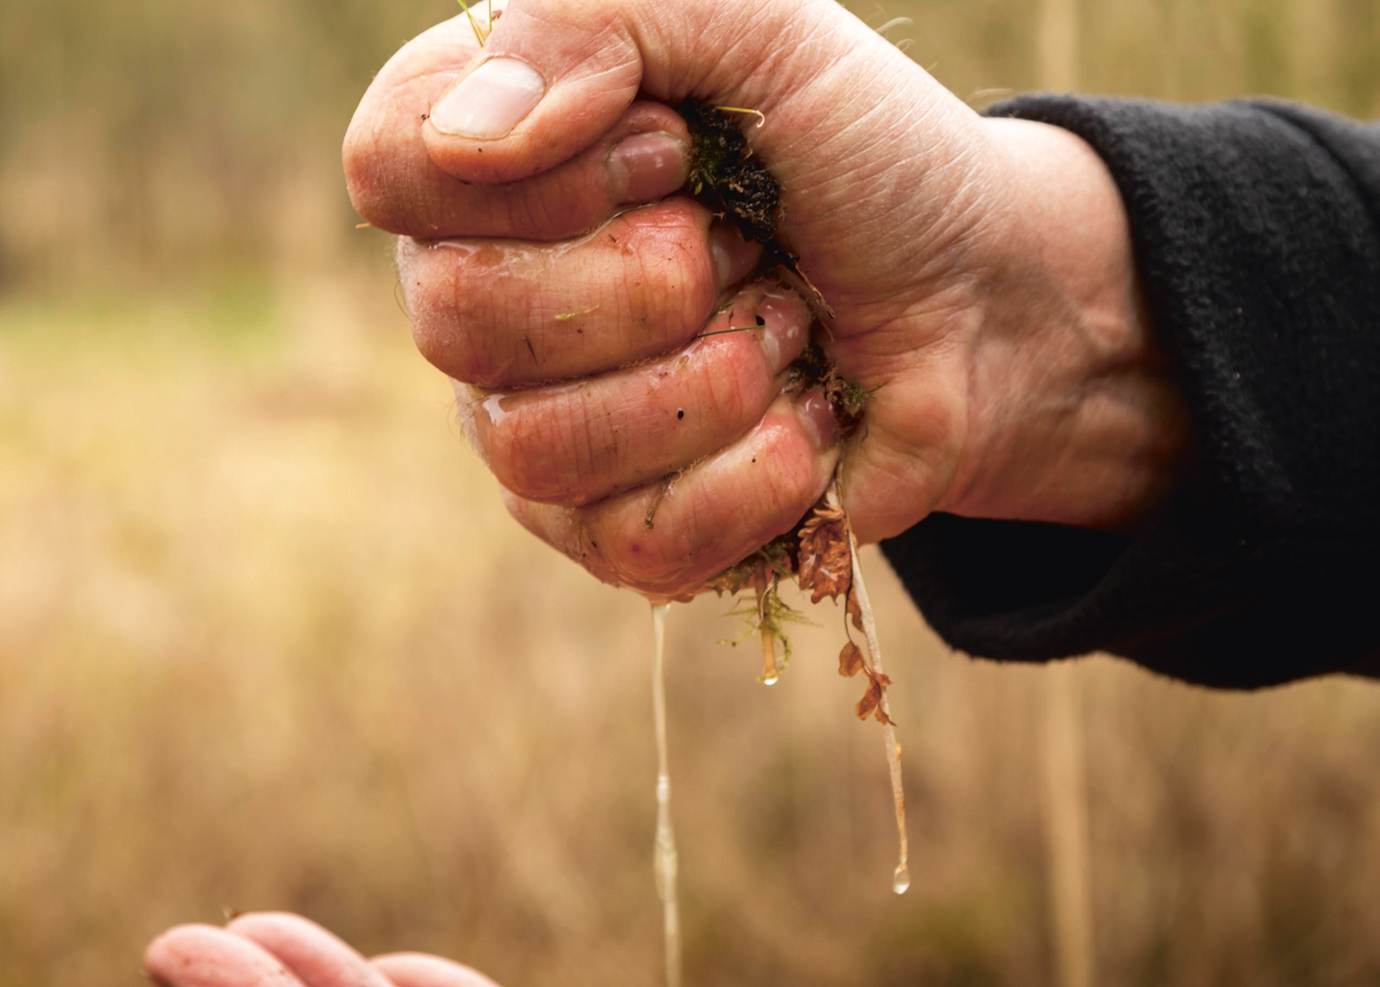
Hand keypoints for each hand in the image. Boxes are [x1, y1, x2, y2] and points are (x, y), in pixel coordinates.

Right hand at [346, 0, 1187, 596]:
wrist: (988, 303)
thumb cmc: (872, 158)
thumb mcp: (765, 26)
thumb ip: (602, 21)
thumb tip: (471, 138)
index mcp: (494, 148)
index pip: (390, 168)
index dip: (540, 177)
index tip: (677, 151)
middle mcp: (485, 284)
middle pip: (455, 320)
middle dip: (651, 285)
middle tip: (744, 250)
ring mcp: (535, 419)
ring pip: (536, 447)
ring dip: (712, 384)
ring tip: (784, 335)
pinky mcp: (609, 529)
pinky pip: (626, 541)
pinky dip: (750, 479)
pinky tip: (801, 425)